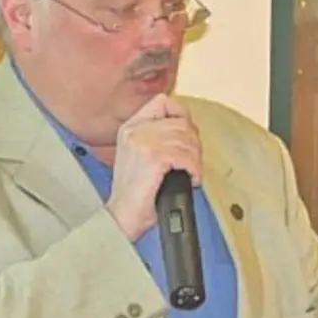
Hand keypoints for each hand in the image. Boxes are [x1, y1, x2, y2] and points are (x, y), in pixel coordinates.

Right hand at [106, 93, 201, 239]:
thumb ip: (159, 137)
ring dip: (195, 159)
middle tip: (192, 162)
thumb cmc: (135, 194)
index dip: (182, 115)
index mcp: (131, 127)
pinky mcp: (153, 157)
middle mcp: (135, 130)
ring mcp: (143, 141)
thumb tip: (188, 131)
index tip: (188, 135)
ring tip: (191, 173)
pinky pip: (186, 155)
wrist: (123, 216)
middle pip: (181, 122)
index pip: (163, 102)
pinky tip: (191, 179)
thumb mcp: (141, 156)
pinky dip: (194, 169)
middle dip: (194, 144)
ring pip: (187, 139)